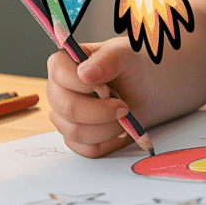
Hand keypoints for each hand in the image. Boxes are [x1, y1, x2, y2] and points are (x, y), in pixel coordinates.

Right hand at [46, 39, 146, 157]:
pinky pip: (86, 148)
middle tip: (124, 107)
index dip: (84, 85)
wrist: (147, 90)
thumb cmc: (134, 68)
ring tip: (124, 116)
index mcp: (64, 63)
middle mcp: (58, 90)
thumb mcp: (126, 56)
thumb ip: (108, 60)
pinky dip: (109, 141)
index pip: (59, 73)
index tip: (108, 88)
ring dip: (108, 127)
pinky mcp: (75, 137)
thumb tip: (84, 72)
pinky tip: (119, 127)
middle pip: (68, 108)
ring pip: (76, 132)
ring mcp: (64, 116)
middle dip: (101, 112)